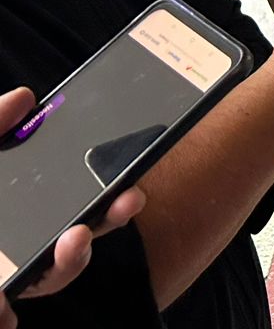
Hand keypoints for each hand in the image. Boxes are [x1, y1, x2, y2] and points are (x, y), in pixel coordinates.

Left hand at [0, 88, 145, 320]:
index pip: (72, 207)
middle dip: (104, 226)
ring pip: (48, 278)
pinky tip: (4, 307)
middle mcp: (14, 250)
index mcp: (15, 213)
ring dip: (68, 264)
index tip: (129, 189)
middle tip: (122, 203)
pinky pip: (8, 310)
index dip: (107, 202)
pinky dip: (7, 308)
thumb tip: (26, 97)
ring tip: (70, 241)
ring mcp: (2, 280)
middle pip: (72, 245)